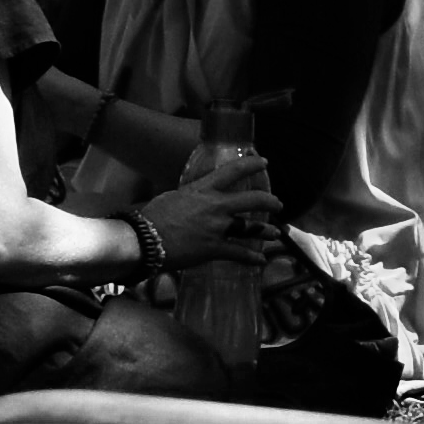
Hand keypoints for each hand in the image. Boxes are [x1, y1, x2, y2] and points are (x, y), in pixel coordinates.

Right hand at [137, 142, 288, 269]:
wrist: (145, 239)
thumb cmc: (153, 217)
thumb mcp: (174, 197)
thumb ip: (191, 196)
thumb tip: (195, 197)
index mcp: (203, 190)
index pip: (232, 171)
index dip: (251, 165)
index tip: (263, 162)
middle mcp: (215, 206)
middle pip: (252, 199)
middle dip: (269, 201)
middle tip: (278, 203)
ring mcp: (217, 228)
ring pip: (250, 228)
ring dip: (266, 231)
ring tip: (275, 233)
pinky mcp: (214, 248)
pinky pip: (239, 253)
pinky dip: (251, 258)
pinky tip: (260, 261)